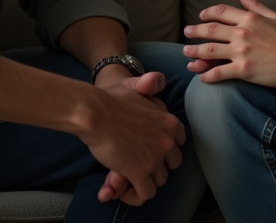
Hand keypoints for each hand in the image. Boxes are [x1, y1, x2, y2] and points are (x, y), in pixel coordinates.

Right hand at [86, 72, 183, 205]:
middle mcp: (167, 141)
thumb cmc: (110, 98)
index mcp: (169, 122)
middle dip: (158, 166)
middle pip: (172, 164)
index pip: (180, 143)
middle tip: (140, 164)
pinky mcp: (140, 172)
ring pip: (160, 181)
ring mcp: (155, 158)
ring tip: (130, 177)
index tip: (152, 149)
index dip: (166, 148)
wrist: (95, 112)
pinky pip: (146, 193)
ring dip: (145, 181)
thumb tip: (156, 80)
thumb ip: (150, 84)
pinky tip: (123, 189)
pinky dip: (135, 195)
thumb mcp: (135, 87)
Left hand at [182, 0, 275, 86]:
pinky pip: (219, 72)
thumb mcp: (274, 16)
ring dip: (194, 52)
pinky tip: (201, 77)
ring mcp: (240, 52)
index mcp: (249, 18)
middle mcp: (241, 33)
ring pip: (209, 51)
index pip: (221, 11)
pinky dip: (207, 75)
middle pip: (210, 30)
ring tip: (186, 53)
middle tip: (186, 33)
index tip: (201, 16)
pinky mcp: (242, 70)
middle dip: (195, 31)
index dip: (208, 13)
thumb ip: (255, 4)